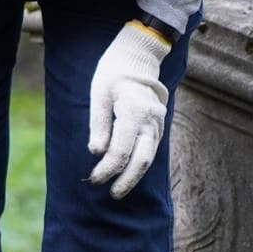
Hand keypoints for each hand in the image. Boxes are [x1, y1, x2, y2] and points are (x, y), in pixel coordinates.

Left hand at [87, 21, 172, 198]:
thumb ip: (99, 124)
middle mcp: (150, 120)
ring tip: (119, 190)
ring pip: (149, 157)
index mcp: (133, 111)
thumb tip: (96, 152)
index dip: (107, 168)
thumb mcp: (98, 93)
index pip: (120, 150)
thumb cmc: (113, 73)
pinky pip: (151, 150)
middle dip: (126, 180)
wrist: (138, 57)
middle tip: (111, 194)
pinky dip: (140, 164)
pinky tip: (129, 174)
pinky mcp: (158, 126)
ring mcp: (157, 123)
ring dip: (135, 176)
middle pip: (141, 160)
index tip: (94, 179)